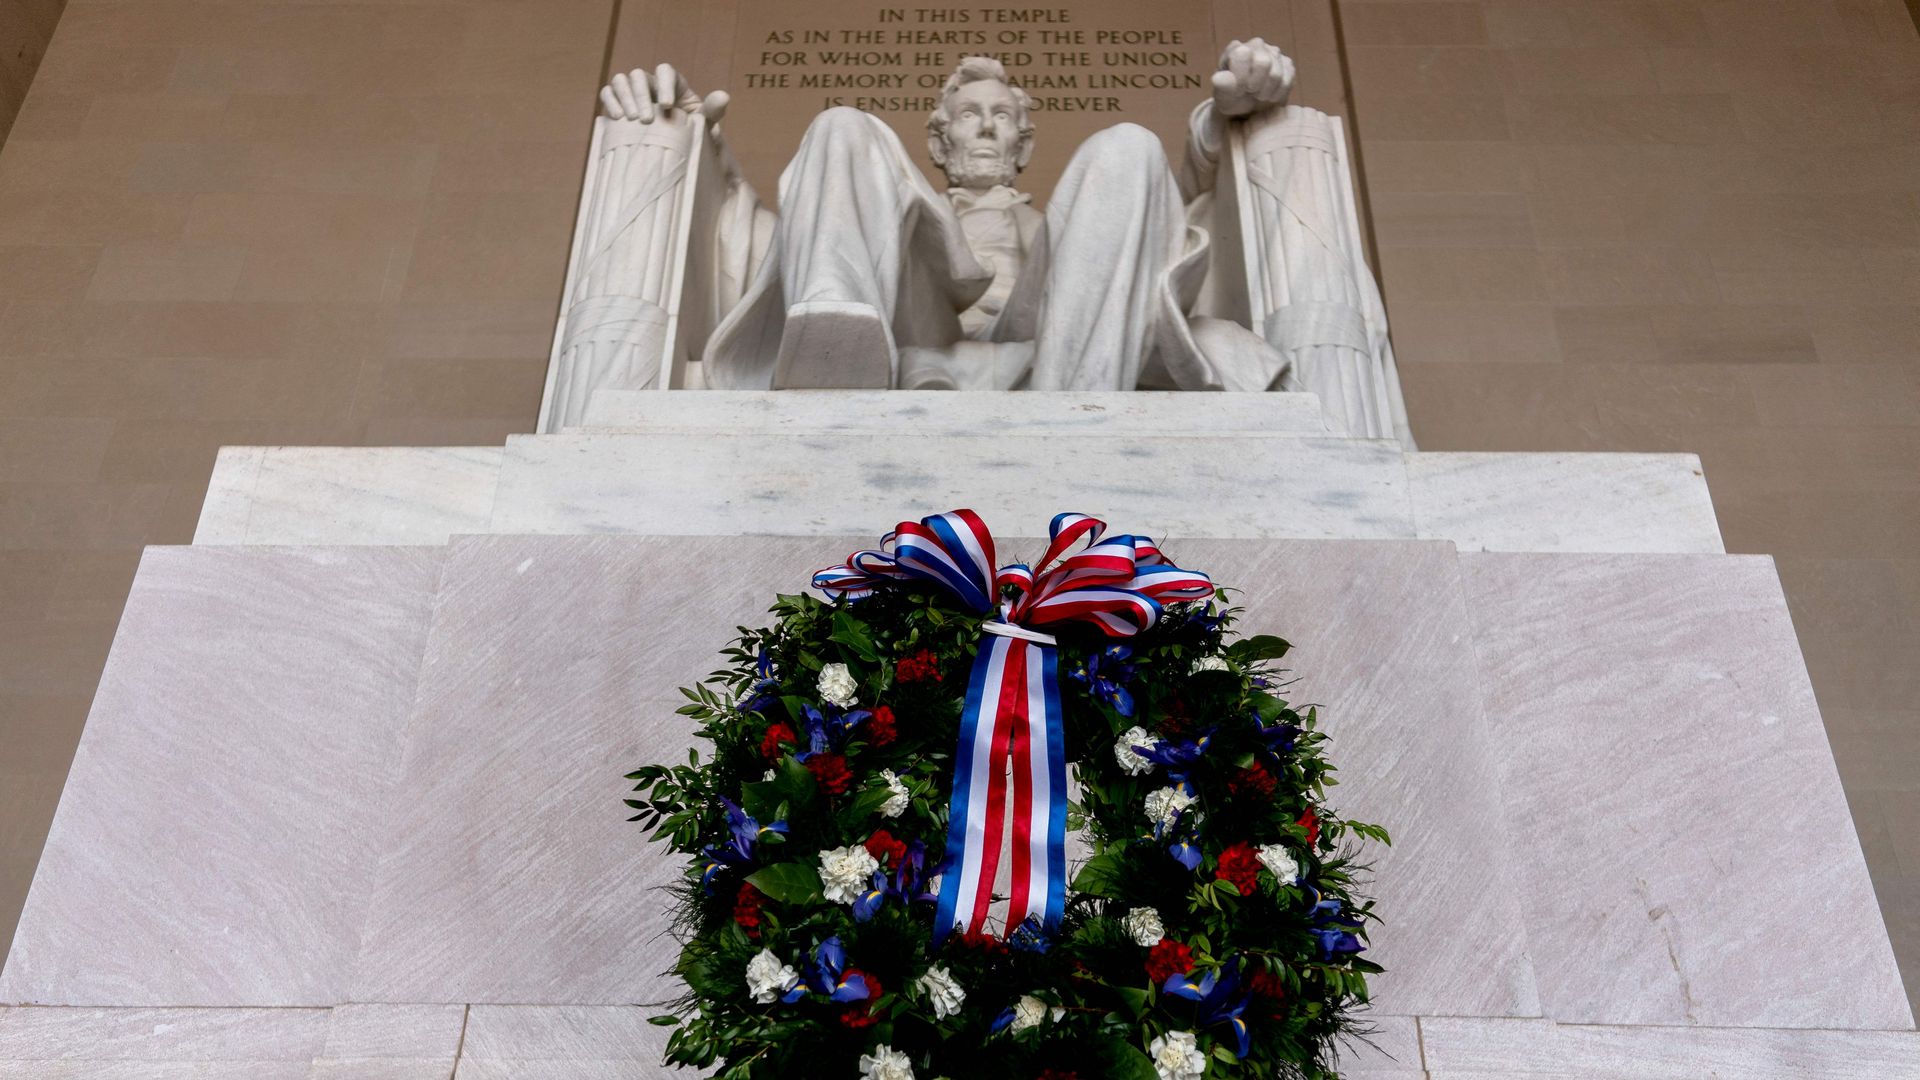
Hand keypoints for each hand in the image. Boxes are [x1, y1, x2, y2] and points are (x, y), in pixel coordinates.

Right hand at [600, 63, 730, 125]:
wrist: (676, 155)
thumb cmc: (693, 138)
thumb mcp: (706, 126)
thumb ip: (713, 112)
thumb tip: (723, 96)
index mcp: (673, 85)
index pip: (665, 71)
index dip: (664, 84)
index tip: (667, 105)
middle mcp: (651, 85)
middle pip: (639, 75)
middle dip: (642, 95)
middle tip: (647, 120)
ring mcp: (633, 94)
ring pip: (621, 80)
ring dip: (624, 97)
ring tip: (631, 120)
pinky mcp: (619, 104)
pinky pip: (608, 93)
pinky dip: (610, 101)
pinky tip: (617, 118)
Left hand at [1210, 39, 1293, 118]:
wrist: (1248, 109)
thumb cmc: (1232, 99)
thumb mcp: (1222, 97)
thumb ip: (1221, 86)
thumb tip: (1219, 78)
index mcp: (1236, 48)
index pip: (1243, 55)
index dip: (1241, 77)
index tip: (1237, 90)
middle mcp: (1256, 45)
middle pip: (1264, 63)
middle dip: (1256, 85)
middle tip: (1250, 92)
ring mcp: (1274, 53)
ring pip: (1276, 74)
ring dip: (1266, 92)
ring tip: (1258, 95)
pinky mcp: (1287, 64)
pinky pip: (1287, 81)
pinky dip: (1277, 94)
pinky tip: (1269, 95)